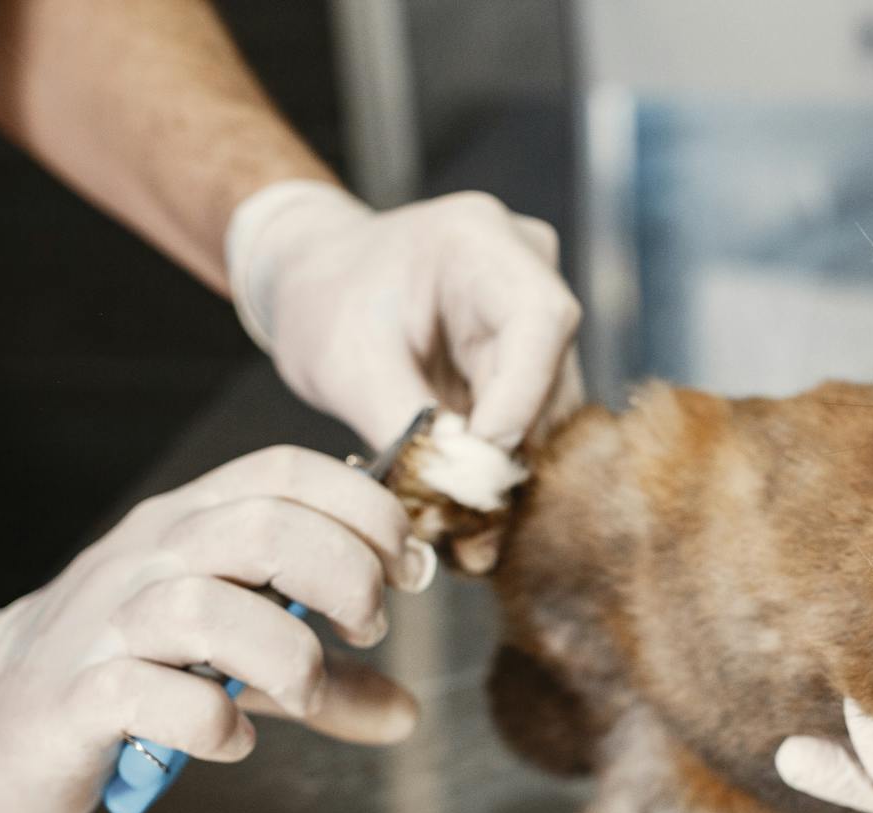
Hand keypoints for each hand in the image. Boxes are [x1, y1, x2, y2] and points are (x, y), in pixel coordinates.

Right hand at [0, 446, 434, 812]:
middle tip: (365, 633)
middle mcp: (149, 556)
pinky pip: (154, 696)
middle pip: (266, 527)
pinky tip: (232, 741)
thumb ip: (326, 682)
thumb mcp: (238, 665)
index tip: (405, 574)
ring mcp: (107, 623)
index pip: (289, 470)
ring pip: (210, 608)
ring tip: (306, 693)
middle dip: (346, 579)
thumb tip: (410, 713)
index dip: (368, 511)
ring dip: (289, 660)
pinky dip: (214, 725)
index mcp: (192, 522)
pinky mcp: (77, 698)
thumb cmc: (126, 675)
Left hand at [226, 180, 582, 504]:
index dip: (522, 398)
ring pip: (552, 406)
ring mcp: (536, 312)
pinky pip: (534, 417)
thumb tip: (456, 495)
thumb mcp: (346, 365)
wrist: (319, 286)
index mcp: (480, 242)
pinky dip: (498, 457)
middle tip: (460, 511)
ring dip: (505, 461)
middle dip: (508, 446)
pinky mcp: (533, 354)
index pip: (540, 320)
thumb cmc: (325, 303)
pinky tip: (458, 485)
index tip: (478, 459)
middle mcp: (528, 269)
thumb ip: (406, 426)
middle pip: (552, 372)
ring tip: (452, 507)